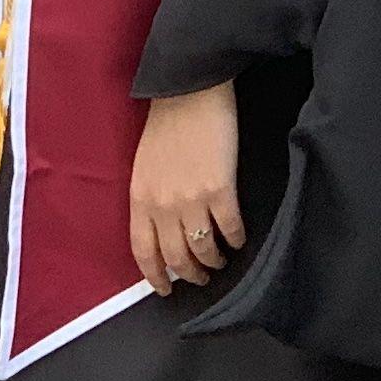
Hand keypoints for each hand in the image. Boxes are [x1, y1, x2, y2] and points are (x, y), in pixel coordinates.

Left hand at [128, 80, 245, 295]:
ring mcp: (191, 199)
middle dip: (191, 274)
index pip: (143, 251)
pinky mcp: (220, 190)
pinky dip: (237, 240)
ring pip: (204, 250)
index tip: (165, 289)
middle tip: (201, 277)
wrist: (190, 91)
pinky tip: (240, 239)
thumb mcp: (144, 165)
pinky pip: (231, 229)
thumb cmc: (167, 123)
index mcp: (140, 198)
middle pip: (176, 257)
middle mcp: (163, 205)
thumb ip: (151, 197)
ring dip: (214, 261)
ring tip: (221, 260)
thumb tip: (165, 226)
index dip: (155, 276)